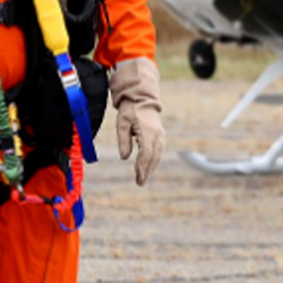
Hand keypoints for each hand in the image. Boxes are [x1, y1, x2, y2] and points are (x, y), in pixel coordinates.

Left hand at [110, 58, 165, 186]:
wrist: (142, 99)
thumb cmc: (130, 111)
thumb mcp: (122, 123)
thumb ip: (123, 140)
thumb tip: (124, 157)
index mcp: (147, 131)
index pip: (146, 153)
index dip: (142, 166)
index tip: (137, 176)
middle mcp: (157, 135)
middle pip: (154, 157)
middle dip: (147, 171)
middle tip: (140, 183)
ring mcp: (160, 136)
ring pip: (158, 156)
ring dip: (151, 168)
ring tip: (143, 179)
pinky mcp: (160, 137)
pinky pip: (158, 152)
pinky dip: (153, 161)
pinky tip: (147, 168)